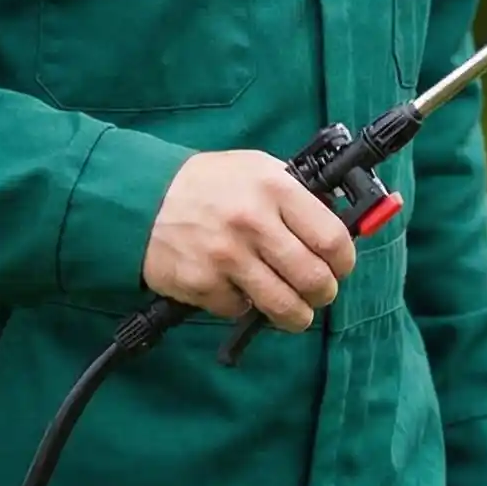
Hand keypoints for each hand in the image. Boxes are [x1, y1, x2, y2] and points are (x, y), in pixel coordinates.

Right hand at [140, 150, 355, 329]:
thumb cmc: (209, 184)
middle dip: (324, 293)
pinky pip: (238, 310)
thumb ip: (296, 196)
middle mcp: (253, 222)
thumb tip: (334, 227)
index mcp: (275, 188)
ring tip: (295, 313)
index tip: (341, 267)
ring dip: (295, 316)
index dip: (344, 261)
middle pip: (312, 278)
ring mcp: (226, 256)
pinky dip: (242, 306)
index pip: (332, 238)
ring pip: (282, 305)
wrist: (142, 199)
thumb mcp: (258, 169)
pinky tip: (237, 289)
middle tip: (320, 293)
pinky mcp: (201, 284)